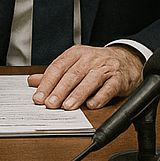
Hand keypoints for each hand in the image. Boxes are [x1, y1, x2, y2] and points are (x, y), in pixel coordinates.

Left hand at [27, 45, 143, 110]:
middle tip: (50, 104)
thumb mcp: (75, 65)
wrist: (127, 60)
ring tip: (68, 106)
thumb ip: (54, 74)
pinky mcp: (118, 79)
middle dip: (60, 90)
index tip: (39, 97)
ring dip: (78, 94)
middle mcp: (90, 59)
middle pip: (72, 74)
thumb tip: (32, 81)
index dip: (47, 83)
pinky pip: (109, 88)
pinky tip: (92, 105)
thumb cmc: (97, 64)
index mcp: (76, 54)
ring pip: (90, 80)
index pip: (58, 67)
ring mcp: (105, 68)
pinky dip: (100, 97)